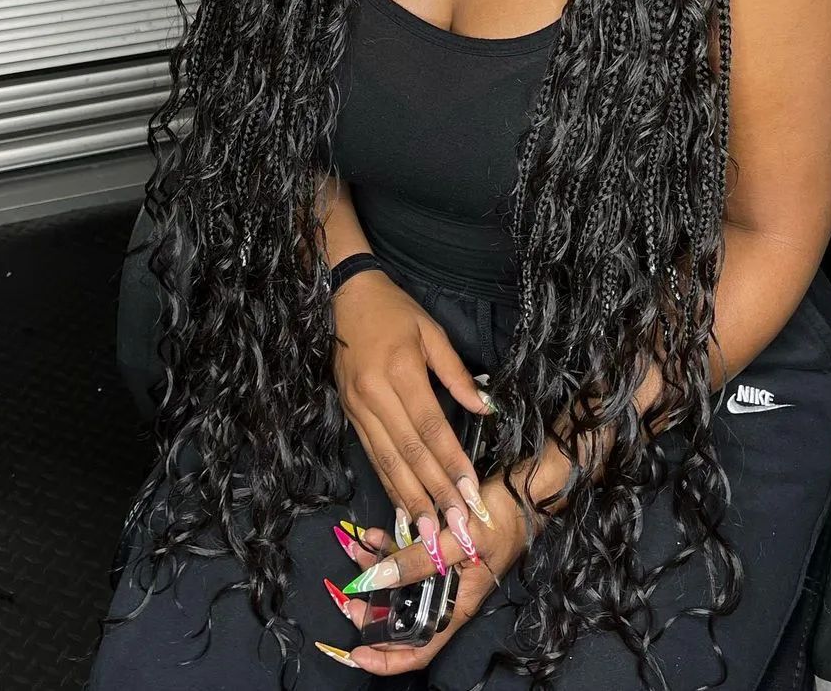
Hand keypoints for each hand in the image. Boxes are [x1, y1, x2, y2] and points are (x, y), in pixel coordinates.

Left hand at [315, 477, 527, 675]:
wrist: (526, 491)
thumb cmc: (502, 520)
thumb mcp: (460, 539)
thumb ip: (420, 560)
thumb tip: (377, 577)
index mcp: (457, 605)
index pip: (419, 648)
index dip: (387, 658)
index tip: (356, 652)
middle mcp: (448, 594)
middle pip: (404, 615)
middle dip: (372, 609)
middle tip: (346, 595)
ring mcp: (444, 572)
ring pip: (402, 583)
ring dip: (377, 570)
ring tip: (355, 552)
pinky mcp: (441, 549)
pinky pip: (409, 555)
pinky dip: (390, 547)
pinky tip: (373, 534)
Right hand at [331, 267, 496, 560]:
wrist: (344, 297)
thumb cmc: (395, 310)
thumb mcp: (431, 330)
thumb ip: (456, 373)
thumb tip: (486, 408)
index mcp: (399, 371)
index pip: (430, 427)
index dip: (451, 463)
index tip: (471, 494)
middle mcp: (374, 395)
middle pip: (408, 452)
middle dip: (433, 493)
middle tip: (454, 528)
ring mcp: (357, 407)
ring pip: (386, 460)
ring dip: (409, 499)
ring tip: (428, 533)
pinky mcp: (348, 414)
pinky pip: (371, 455)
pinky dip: (388, 484)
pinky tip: (401, 508)